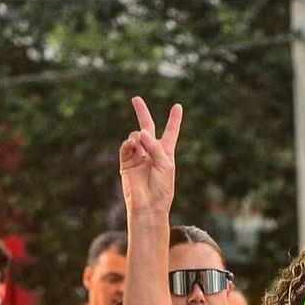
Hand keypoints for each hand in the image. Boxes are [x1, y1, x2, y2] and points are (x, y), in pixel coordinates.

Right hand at [119, 97, 181, 216]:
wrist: (148, 206)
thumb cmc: (162, 188)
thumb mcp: (165, 164)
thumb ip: (154, 146)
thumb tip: (140, 133)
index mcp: (166, 152)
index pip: (171, 132)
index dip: (174, 120)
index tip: (178, 106)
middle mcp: (151, 151)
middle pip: (147, 127)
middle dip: (142, 112)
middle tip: (135, 99)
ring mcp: (138, 156)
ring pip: (136, 136)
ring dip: (139, 138)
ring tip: (141, 148)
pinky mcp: (126, 163)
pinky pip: (126, 146)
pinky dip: (129, 143)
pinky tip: (133, 145)